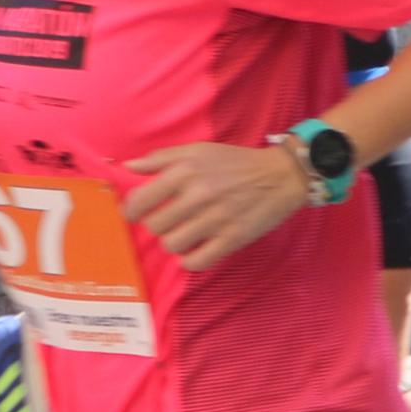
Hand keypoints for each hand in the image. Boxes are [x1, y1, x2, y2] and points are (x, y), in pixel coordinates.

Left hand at [121, 141, 312, 269]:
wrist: (283, 175)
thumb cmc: (236, 162)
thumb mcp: (199, 150)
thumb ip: (161, 158)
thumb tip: (127, 166)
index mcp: (186, 171)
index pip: (140, 201)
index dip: (132, 211)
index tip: (138, 213)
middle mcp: (198, 195)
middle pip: (155, 226)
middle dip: (158, 225)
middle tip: (170, 221)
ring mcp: (216, 219)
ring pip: (173, 245)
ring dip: (175, 242)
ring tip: (185, 234)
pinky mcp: (233, 238)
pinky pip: (197, 261)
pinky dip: (191, 260)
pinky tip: (197, 249)